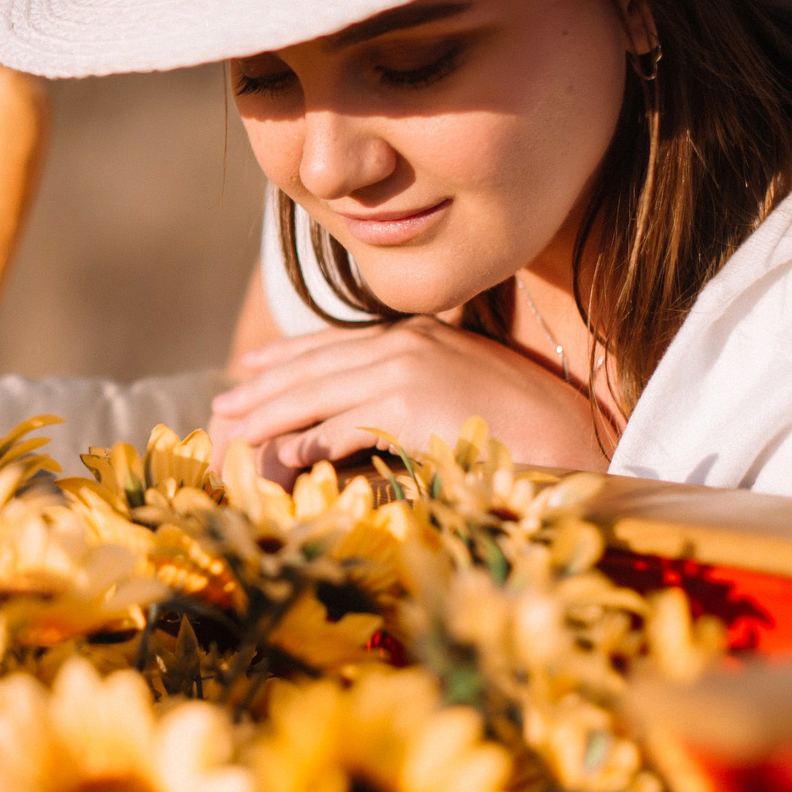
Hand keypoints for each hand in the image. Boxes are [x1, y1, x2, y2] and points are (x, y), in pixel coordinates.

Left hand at [209, 317, 612, 481]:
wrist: (567, 433)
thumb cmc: (523, 421)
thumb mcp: (463, 385)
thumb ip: (418, 384)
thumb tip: (381, 407)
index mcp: (417, 333)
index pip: (334, 341)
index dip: (286, 356)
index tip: (250, 368)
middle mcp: (405, 342)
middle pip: (315, 366)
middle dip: (263, 387)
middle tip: (224, 406)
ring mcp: (404, 371)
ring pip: (316, 394)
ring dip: (270, 416)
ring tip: (235, 434)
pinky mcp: (407, 406)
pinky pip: (341, 427)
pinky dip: (308, 443)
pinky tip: (280, 458)